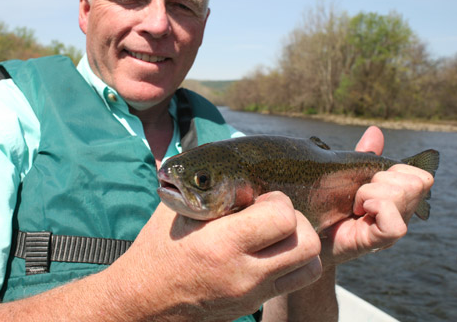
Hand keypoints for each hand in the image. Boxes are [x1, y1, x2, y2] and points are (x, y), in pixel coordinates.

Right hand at [104, 191, 322, 320]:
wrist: (145, 301)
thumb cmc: (159, 249)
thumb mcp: (177, 209)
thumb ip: (206, 185)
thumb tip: (226, 151)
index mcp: (221, 243)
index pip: (283, 218)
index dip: (279, 201)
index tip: (261, 199)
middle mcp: (242, 272)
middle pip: (307, 243)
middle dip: (298, 221)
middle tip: (274, 216)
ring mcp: (252, 293)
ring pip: (311, 266)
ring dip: (300, 244)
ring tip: (277, 235)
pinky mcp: (255, 305)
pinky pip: (296, 282)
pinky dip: (294, 264)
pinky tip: (271, 252)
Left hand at [319, 126, 434, 266]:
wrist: (306, 240)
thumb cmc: (326, 209)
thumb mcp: (347, 179)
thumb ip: (364, 158)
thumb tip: (375, 131)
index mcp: (397, 199)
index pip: (421, 176)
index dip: (396, 170)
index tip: (369, 180)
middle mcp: (401, 215)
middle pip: (416, 182)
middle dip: (381, 179)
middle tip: (358, 196)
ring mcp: (391, 230)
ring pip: (403, 194)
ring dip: (371, 192)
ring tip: (354, 204)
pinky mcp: (377, 243)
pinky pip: (394, 225)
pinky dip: (376, 209)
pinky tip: (359, 212)